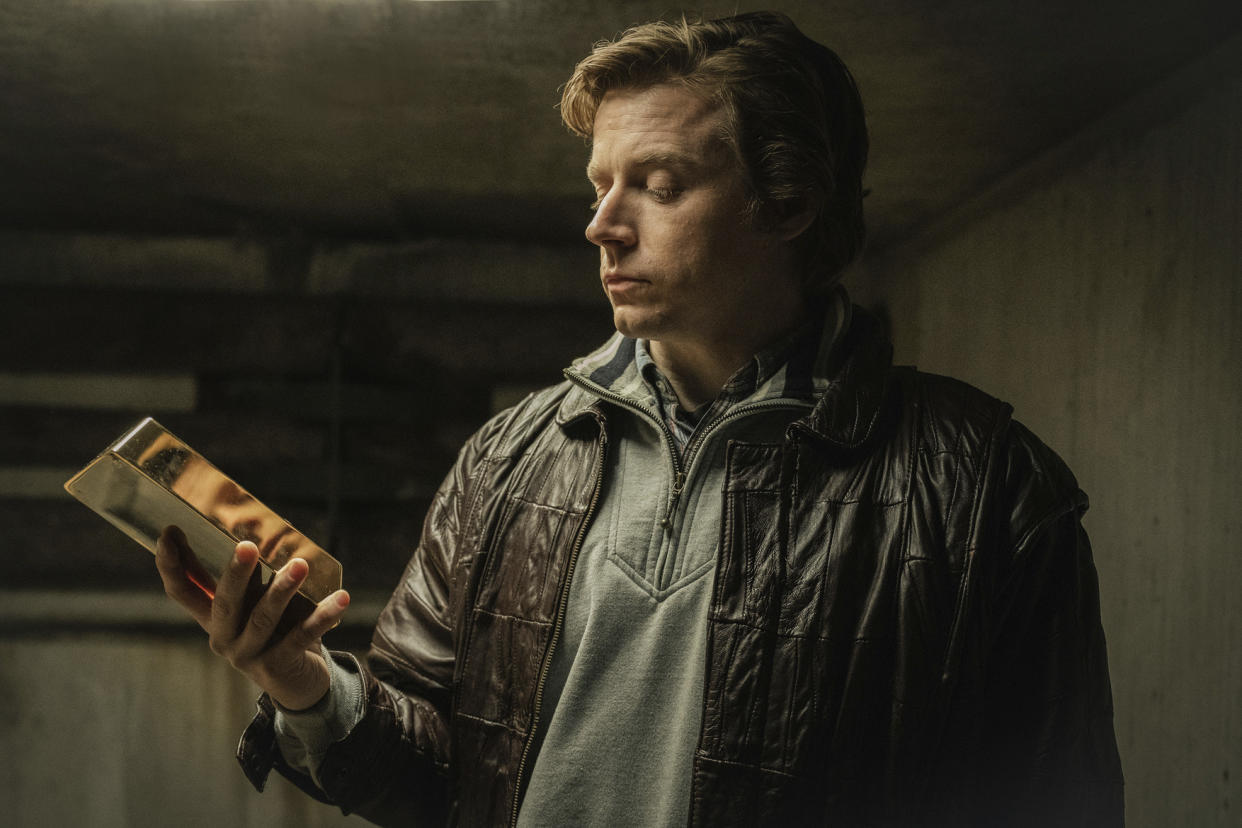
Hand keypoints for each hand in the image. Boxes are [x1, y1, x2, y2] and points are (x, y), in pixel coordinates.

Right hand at [155, 525, 350, 710]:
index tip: (168, 532)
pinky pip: (301, 636)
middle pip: (224, 602)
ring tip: (300, 565)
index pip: (182, 591)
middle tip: (247, 545)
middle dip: (236, 573)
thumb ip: (258, 580)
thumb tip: (271, 530)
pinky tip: (341, 599)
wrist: (300, 684)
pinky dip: (322, 616)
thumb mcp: (260, 605)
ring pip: (262, 619)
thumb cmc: (279, 632)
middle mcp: (223, 637)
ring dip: (282, 590)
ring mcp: (246, 656)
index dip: (171, 565)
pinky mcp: (276, 667)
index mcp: (213, 619)